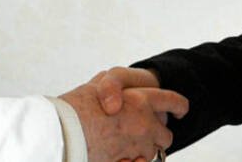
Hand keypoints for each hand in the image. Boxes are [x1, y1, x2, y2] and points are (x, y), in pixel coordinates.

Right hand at [59, 68, 187, 161]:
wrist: (61, 133)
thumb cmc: (75, 108)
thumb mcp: (96, 86)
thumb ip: (112, 87)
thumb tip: (116, 92)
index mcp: (140, 100)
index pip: (171, 101)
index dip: (178, 105)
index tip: (180, 110)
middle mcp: (145, 123)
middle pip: (165, 134)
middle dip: (158, 134)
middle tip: (142, 132)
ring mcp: (139, 146)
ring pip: (154, 152)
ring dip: (145, 150)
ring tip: (127, 146)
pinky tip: (123, 157)